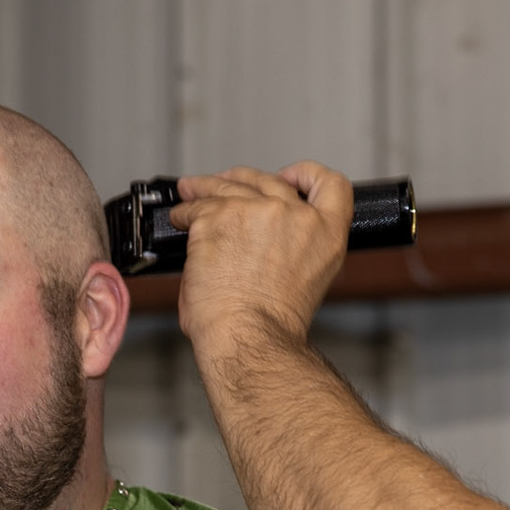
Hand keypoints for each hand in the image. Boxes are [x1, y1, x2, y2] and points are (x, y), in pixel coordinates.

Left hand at [168, 162, 353, 347]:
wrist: (249, 335)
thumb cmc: (271, 323)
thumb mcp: (306, 279)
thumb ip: (293, 248)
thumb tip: (263, 241)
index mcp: (325, 233)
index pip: (330, 184)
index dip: (306, 174)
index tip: (288, 176)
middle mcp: (294, 215)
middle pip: (267, 179)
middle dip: (242, 180)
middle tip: (224, 185)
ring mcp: (255, 210)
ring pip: (226, 185)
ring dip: (205, 187)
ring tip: (191, 192)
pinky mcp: (218, 215)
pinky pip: (196, 205)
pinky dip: (184, 212)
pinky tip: (180, 220)